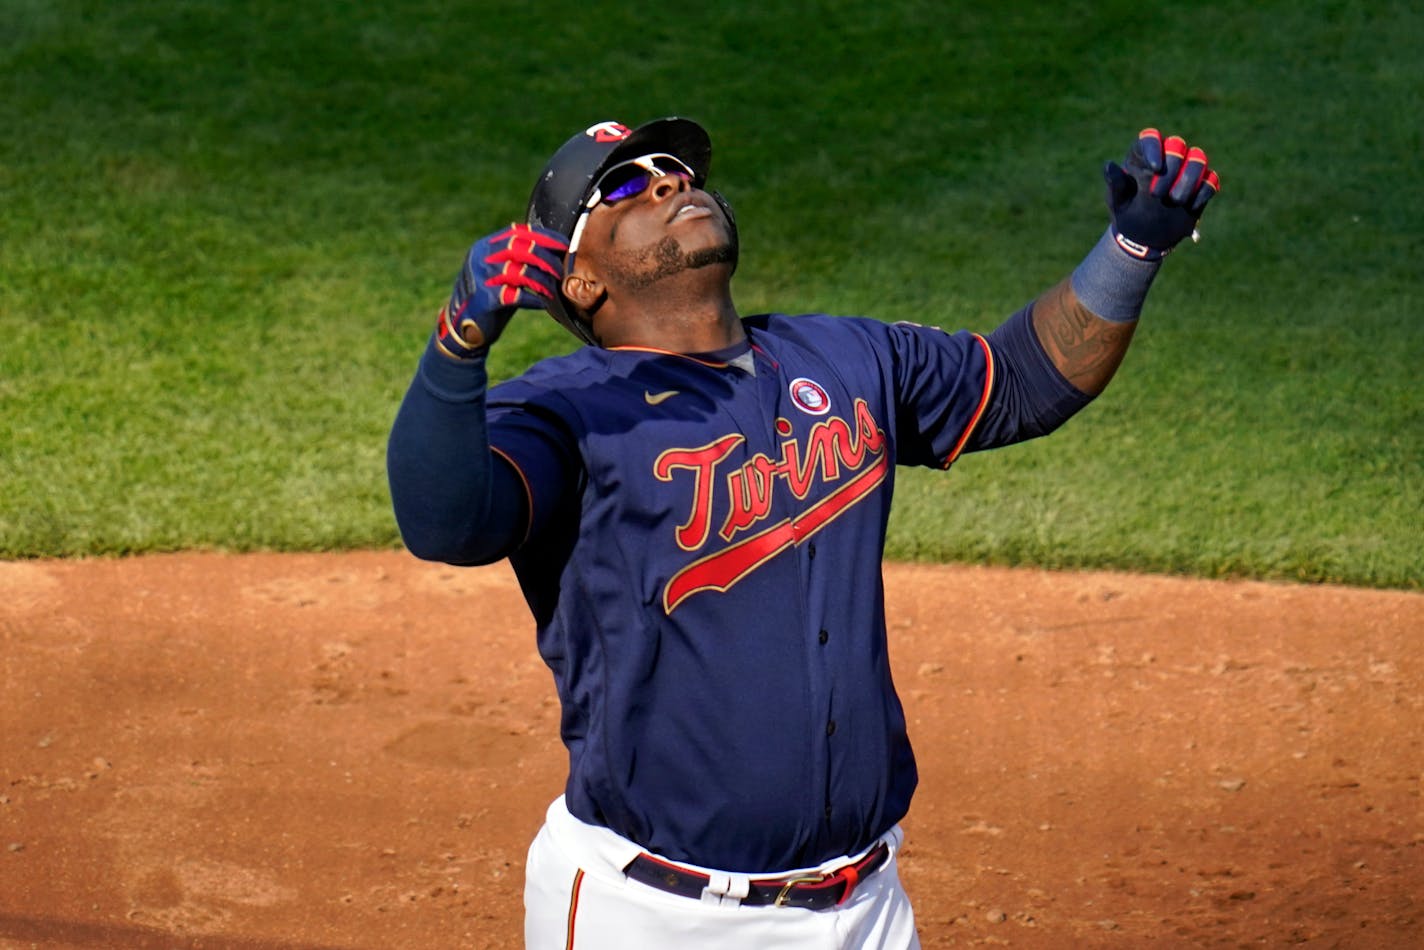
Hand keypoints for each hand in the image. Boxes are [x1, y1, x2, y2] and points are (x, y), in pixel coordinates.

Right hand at [435, 224, 567, 357]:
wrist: (464, 325)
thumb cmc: (492, 296)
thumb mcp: (503, 271)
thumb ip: (520, 259)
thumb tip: (554, 252)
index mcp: (485, 246)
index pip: (518, 232)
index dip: (544, 237)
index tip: (564, 245)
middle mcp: (481, 258)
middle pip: (520, 248)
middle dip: (545, 258)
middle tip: (560, 271)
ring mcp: (481, 278)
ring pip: (519, 271)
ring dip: (542, 280)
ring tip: (552, 289)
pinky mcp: (485, 300)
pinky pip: (515, 296)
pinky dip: (533, 300)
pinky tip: (542, 304)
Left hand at [1104, 129, 1220, 260]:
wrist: (1144, 238)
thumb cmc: (1127, 214)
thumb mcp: (1117, 201)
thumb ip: (1115, 183)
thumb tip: (1109, 166)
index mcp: (1142, 156)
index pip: (1151, 137)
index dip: (1155, 148)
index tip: (1155, 169)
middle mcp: (1166, 157)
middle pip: (1177, 144)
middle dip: (1172, 168)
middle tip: (1157, 195)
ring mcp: (1186, 170)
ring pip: (1198, 157)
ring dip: (1189, 179)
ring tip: (1175, 201)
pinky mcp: (1201, 186)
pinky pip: (1211, 179)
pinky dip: (1203, 191)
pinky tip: (1189, 206)